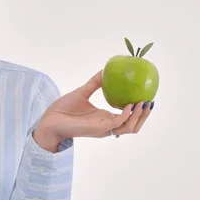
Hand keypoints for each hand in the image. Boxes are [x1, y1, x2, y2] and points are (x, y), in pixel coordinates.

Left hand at [34, 70, 153, 145]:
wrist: (49, 119)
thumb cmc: (63, 109)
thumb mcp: (82, 92)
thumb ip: (95, 83)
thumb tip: (104, 70)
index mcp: (104, 118)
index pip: (128, 118)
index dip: (140, 111)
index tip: (148, 98)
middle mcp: (106, 125)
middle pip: (133, 126)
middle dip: (144, 115)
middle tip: (150, 101)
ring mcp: (102, 128)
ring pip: (129, 127)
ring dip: (138, 116)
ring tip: (143, 103)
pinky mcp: (97, 128)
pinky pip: (116, 124)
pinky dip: (125, 115)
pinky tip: (129, 105)